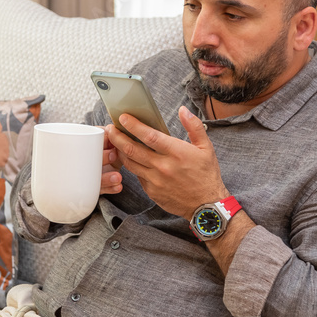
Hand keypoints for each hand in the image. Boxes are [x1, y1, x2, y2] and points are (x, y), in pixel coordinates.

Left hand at [105, 106, 227, 218]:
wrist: (206, 205)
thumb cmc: (206, 175)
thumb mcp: (206, 148)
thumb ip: (194, 126)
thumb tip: (183, 110)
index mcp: (176, 153)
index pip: (149, 136)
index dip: (134, 126)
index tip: (123, 118)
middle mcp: (163, 167)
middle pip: (132, 149)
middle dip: (117, 137)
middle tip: (110, 128)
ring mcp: (155, 181)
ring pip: (130, 163)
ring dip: (120, 151)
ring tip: (114, 141)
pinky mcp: (151, 191)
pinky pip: (137, 175)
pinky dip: (131, 165)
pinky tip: (128, 157)